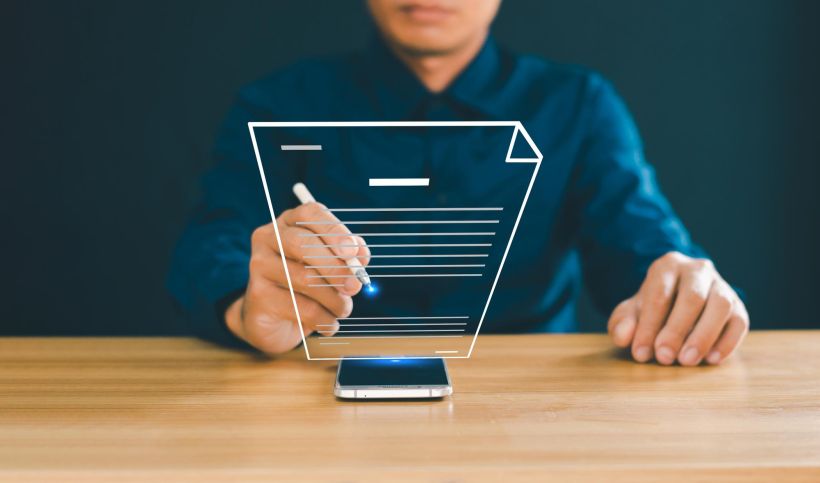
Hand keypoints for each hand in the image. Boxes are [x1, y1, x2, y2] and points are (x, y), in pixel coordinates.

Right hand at [224, 202, 369, 353]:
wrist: (275, 318)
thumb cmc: (308, 284)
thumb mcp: (330, 265)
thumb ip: (348, 256)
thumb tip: (360, 255)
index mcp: (289, 221)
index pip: (310, 214)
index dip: (333, 230)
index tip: (352, 252)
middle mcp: (269, 237)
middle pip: (302, 244)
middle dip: (335, 267)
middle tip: (355, 286)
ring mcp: (259, 265)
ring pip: (303, 278)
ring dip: (333, 299)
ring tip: (344, 309)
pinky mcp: (258, 294)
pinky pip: (298, 306)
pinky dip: (323, 318)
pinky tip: (330, 324)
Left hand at [607, 252, 748, 365]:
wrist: (675, 304)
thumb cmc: (650, 309)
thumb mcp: (629, 314)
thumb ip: (622, 324)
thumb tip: (624, 336)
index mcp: (668, 266)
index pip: (659, 294)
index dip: (649, 325)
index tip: (640, 352)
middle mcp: (698, 270)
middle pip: (692, 297)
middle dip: (676, 330)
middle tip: (664, 358)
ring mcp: (722, 286)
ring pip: (721, 306)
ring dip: (704, 336)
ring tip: (687, 361)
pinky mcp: (738, 306)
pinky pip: (739, 322)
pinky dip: (727, 342)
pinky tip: (710, 360)